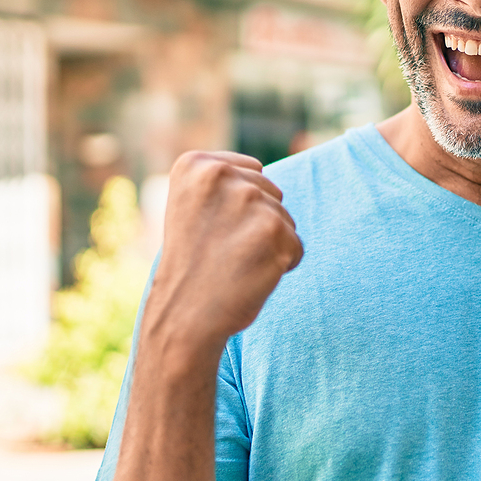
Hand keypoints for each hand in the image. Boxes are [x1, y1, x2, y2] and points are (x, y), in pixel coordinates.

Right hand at [144, 151, 302, 360]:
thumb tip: (268, 179)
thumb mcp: (192, 208)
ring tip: (234, 263)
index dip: (237, 207)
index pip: (251, 171)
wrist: (183, 316)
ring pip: (285, 219)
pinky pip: (297, 246)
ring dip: (269, 244)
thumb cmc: (191, 265)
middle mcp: (222, 175)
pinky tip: (250, 276)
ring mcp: (249, 201)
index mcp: (195, 164)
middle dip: (256, 222)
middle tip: (222, 249)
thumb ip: (227, 184)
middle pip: (271, 192)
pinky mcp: (274, 231)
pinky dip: (281, 265)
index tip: (209, 229)